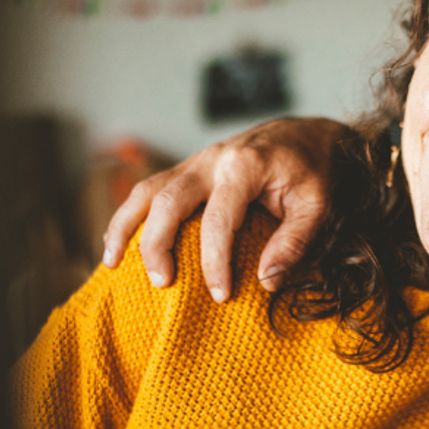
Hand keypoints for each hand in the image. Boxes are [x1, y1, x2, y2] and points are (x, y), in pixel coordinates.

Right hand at [100, 117, 352, 300]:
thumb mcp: (316, 205)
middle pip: (169, 201)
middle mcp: (213, 159)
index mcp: (245, 166)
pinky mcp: (190, 168)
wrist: (308, 133)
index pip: (218, 219)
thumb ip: (294, 242)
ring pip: (147, 189)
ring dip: (125, 225)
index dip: (214, 261)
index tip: (220, 294)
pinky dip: (130, 215)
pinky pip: (151, 189)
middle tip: (163, 283)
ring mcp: (197, 161)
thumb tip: (266, 282)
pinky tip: (117, 242)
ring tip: (111, 263)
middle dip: (158, 244)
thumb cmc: (314, 170)